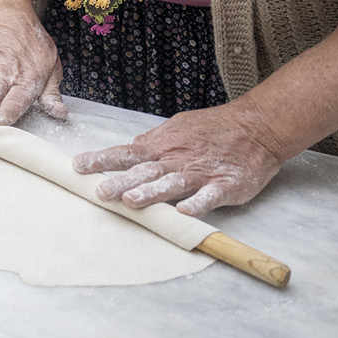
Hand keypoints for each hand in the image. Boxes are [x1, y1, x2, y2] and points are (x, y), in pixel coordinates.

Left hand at [74, 103, 287, 215]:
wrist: (257, 125)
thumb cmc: (213, 128)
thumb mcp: (177, 128)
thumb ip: (153, 143)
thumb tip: (129, 151)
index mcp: (163, 146)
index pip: (127, 153)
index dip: (103, 159)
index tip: (79, 166)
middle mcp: (178, 159)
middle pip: (145, 171)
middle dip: (120, 181)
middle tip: (99, 193)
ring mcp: (202, 172)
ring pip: (173, 183)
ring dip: (151, 193)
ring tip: (131, 201)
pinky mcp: (226, 185)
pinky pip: (210, 196)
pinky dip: (198, 203)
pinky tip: (185, 212)